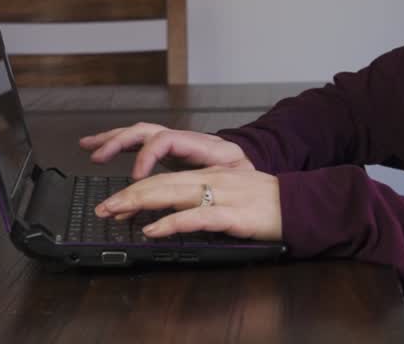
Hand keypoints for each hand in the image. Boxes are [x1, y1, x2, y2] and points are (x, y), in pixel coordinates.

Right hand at [78, 123, 253, 179]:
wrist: (257, 169)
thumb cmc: (249, 176)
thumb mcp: (237, 179)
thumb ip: (213, 185)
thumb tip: (190, 197)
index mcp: (201, 144)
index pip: (166, 140)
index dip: (147, 156)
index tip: (136, 178)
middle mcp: (185, 139)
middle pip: (146, 131)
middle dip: (118, 142)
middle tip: (98, 157)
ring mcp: (176, 144)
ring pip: (140, 134)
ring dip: (113, 139)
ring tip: (89, 147)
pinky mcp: (171, 153)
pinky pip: (141, 145)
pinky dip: (121, 146)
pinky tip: (102, 150)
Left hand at [96, 167, 281, 240]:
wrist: (299, 204)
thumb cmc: (266, 202)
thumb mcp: (230, 192)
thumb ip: (203, 198)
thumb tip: (171, 211)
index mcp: (209, 174)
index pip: (165, 177)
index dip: (136, 187)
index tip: (115, 200)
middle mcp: (211, 179)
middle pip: (162, 182)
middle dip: (128, 194)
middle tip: (104, 207)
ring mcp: (221, 194)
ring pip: (172, 193)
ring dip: (140, 202)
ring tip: (116, 212)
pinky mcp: (232, 213)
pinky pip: (196, 217)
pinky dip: (171, 223)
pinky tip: (153, 229)